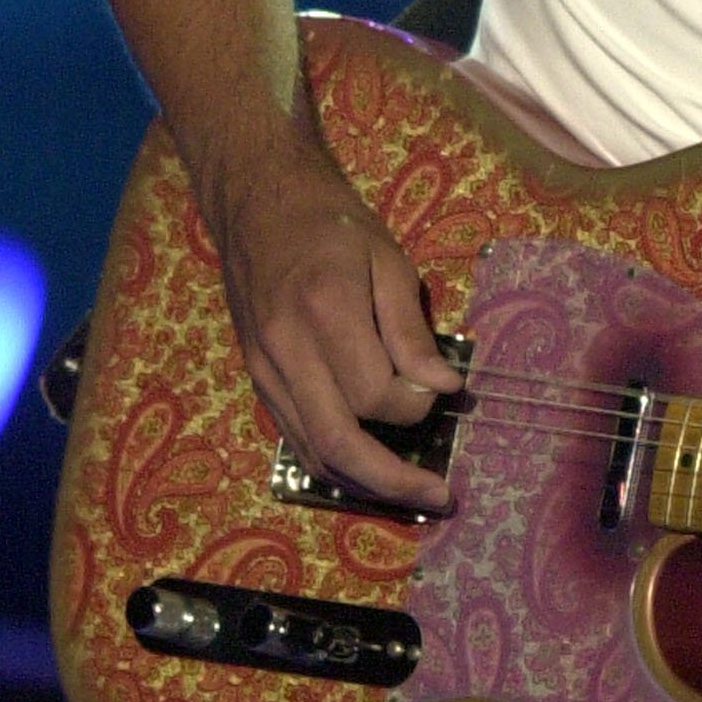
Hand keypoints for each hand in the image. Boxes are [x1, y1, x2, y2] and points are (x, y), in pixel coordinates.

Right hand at [216, 144, 465, 511]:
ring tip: (412, 494)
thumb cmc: (331, 225)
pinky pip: (296, 440)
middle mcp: (286, 351)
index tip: (445, 391)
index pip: (376, 395)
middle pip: (339, 444)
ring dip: (365, 486)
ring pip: (313, 454)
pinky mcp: (256, 381)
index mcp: (324, 312)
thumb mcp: (386, 259)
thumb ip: (411, 329)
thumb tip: (443, 388)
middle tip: (441, 497)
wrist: (257, 204)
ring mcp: (264, 371)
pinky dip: (336, 465)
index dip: (418, 406)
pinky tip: (372, 469)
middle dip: (395, 482)